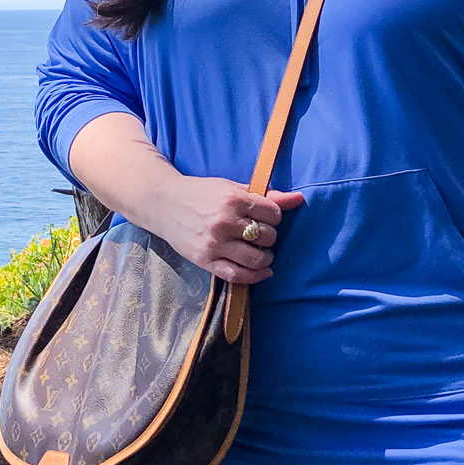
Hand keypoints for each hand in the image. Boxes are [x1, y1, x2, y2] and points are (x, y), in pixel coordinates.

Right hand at [148, 176, 304, 283]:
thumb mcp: (232, 188)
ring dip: (265, 257)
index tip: (266, 217)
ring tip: (261, 252)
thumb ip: (266, 195)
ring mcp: (215, 244)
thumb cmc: (200, 193)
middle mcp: (225, 222)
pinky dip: (255, 276)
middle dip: (268, 236)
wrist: (163, 204)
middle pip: (267, 237)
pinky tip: (261, 271)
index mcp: (233, 199)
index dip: (273, 217)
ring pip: (257, 258)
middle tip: (259, 234)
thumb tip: (299, 199)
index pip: (273, 214)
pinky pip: (238, 275)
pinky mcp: (206, 260)